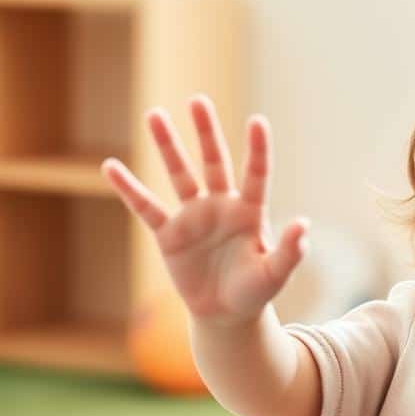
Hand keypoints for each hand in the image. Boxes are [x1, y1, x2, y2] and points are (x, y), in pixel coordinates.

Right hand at [102, 96, 306, 326]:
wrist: (225, 315)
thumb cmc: (255, 292)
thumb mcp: (275, 275)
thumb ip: (289, 251)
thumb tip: (304, 225)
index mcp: (251, 212)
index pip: (257, 174)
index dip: (257, 149)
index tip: (258, 121)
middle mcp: (222, 205)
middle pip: (214, 161)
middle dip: (206, 132)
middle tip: (198, 100)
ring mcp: (194, 216)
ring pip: (179, 174)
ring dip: (167, 146)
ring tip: (154, 115)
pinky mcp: (169, 234)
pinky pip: (146, 207)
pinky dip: (129, 188)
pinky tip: (110, 166)